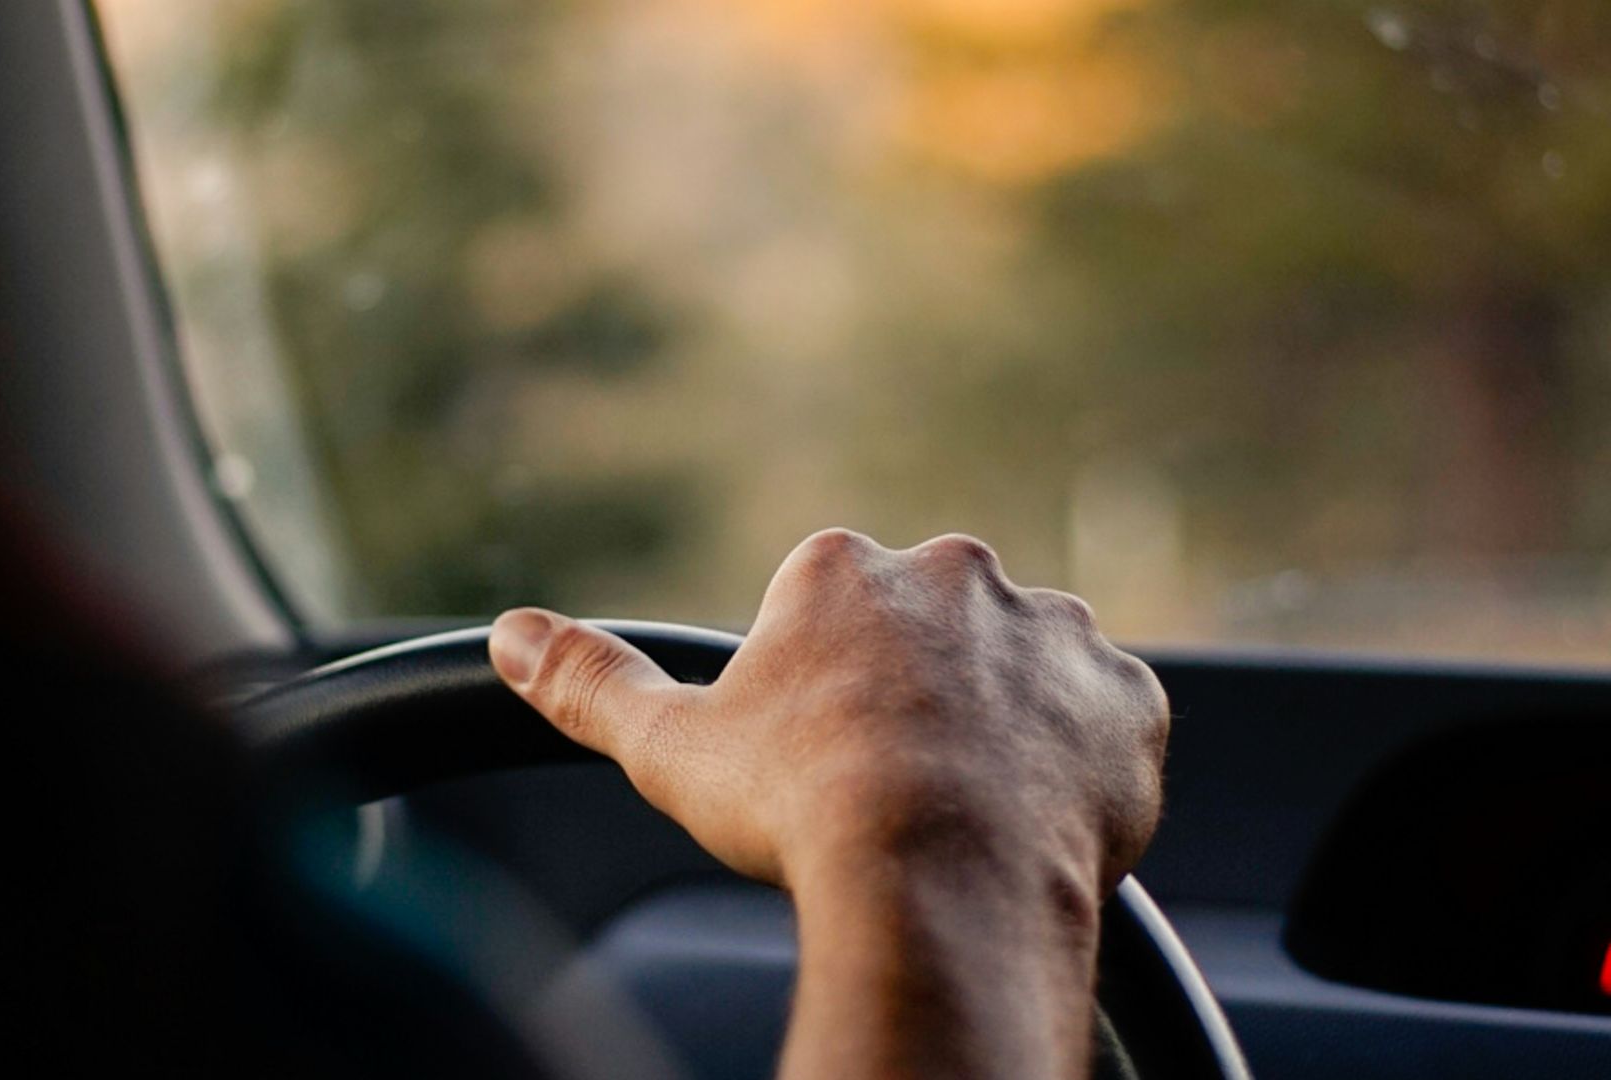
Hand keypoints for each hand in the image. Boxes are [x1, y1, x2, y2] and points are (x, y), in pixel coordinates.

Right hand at [488, 528, 1170, 1078]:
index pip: (830, 605)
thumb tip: (509, 635)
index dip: (822, 688)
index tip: (821, 753)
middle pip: (931, 630)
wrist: (940, 882)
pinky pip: (1106, 719)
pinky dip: (1078, 761)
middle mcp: (959, 574)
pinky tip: (1035, 818)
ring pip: (1023, 669)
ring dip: (1002, 722)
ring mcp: (1054, 630)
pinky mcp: (1128, 698)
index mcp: (848, 568)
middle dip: (917, 693)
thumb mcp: (671, 747)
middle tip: (894, 786)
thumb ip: (589, 681)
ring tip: (965, 812)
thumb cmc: (801, 808)